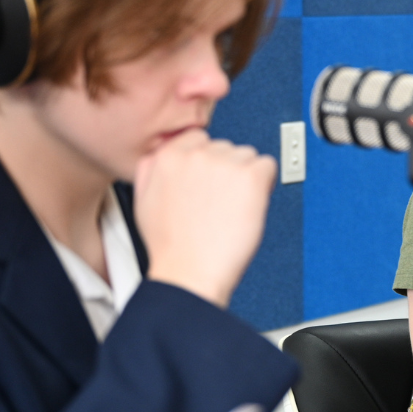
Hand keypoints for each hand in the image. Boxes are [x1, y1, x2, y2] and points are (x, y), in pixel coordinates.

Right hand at [135, 130, 276, 307]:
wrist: (190, 272)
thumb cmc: (171, 247)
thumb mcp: (144, 200)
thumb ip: (152, 170)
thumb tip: (163, 155)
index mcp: (168, 157)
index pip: (199, 139)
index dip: (208, 163)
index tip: (210, 181)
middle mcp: (196, 155)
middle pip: (226, 148)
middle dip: (227, 172)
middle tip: (221, 202)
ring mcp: (225, 164)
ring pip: (248, 157)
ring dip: (246, 179)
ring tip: (233, 208)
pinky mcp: (250, 176)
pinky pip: (269, 167)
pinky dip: (266, 185)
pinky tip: (251, 205)